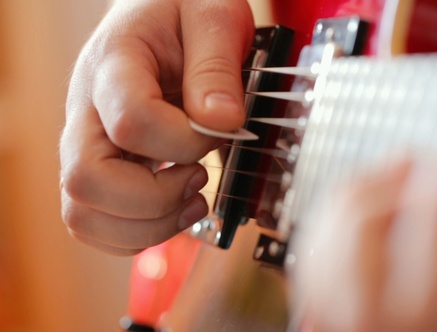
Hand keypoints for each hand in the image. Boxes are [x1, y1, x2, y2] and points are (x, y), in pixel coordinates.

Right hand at [59, 0, 253, 254]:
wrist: (161, 14)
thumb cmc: (184, 11)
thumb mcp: (213, 17)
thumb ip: (216, 68)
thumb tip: (221, 123)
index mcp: (114, 65)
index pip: (130, 123)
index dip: (183, 142)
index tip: (218, 132)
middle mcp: (87, 110)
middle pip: (86, 181)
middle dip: (155, 197)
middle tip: (199, 177)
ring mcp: (88, 143)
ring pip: (83, 214)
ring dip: (146, 225)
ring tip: (193, 201)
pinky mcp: (101, 167)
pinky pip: (97, 223)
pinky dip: (138, 233)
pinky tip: (177, 209)